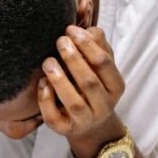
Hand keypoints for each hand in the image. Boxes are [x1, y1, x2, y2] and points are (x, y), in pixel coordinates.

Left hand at [37, 25, 126, 157]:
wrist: (91, 124)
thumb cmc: (93, 85)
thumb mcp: (100, 66)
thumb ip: (97, 44)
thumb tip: (89, 27)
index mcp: (115, 85)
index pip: (104, 63)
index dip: (87, 44)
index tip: (70, 30)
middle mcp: (104, 105)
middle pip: (89, 81)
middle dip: (72, 59)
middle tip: (58, 41)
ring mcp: (86, 120)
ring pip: (73, 102)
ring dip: (59, 80)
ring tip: (47, 61)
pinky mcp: (66, 130)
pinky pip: (54, 117)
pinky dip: (46, 100)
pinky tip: (42, 83)